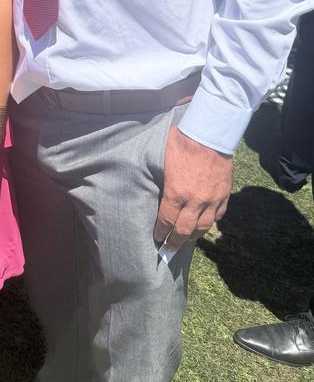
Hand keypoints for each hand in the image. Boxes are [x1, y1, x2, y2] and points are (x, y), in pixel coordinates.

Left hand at [154, 127, 232, 249]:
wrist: (210, 133)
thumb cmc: (182, 142)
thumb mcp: (164, 160)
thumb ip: (163, 180)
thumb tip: (158, 192)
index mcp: (176, 192)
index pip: (167, 220)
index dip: (161, 232)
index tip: (158, 238)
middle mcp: (195, 201)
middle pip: (184, 230)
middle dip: (175, 242)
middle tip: (169, 248)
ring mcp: (212, 199)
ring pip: (203, 227)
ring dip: (193, 236)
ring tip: (186, 239)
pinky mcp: (224, 194)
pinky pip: (218, 216)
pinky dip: (210, 222)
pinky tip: (204, 224)